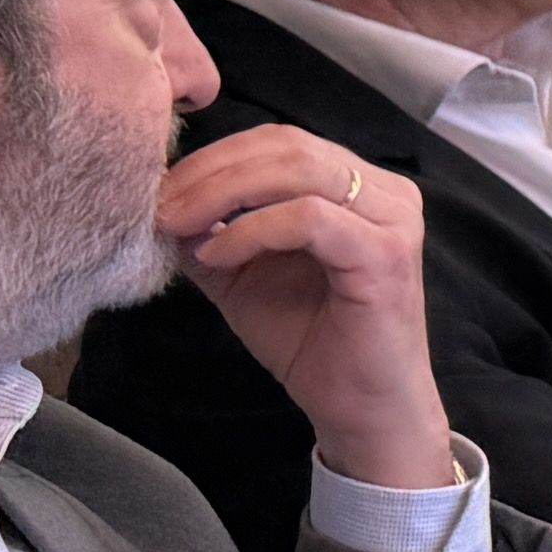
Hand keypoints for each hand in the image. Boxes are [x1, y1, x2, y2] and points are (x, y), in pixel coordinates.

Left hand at [153, 130, 451, 492]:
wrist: (361, 409)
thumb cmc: (312, 343)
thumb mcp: (245, 277)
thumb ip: (213, 233)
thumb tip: (164, 202)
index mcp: (359, 186)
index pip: (280, 142)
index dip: (214, 158)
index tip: (161, 193)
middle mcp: (386, 192)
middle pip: (287, 146)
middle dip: (211, 171)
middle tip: (160, 206)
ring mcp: (392, 220)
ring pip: (299, 170)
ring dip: (223, 193)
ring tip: (179, 225)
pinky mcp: (385, 255)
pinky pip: (309, 219)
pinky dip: (251, 230)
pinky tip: (217, 256)